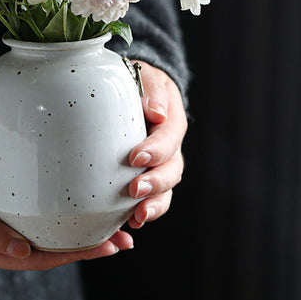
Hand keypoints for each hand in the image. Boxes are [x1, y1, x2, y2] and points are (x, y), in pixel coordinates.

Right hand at [0, 143, 132, 269]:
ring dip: (71, 225)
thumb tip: (21, 252)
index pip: (38, 258)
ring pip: (39, 228)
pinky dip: (48, 206)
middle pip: (46, 247)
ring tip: (102, 217)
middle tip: (121, 233)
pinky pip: (25, 208)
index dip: (75, 255)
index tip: (109, 247)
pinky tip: (65, 196)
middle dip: (84, 244)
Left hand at [127, 61, 186, 228]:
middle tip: (135, 190)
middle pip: (172, 170)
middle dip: (156, 183)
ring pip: (165, 190)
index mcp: (171, 121)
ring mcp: (160, 164)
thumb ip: (152, 92)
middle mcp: (169, 147)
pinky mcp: (147, 175)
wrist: (137, 93)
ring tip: (138, 217)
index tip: (135, 157)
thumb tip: (156, 112)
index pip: (169, 137)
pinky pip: (151, 197)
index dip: (156, 149)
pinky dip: (143, 211)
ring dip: (154, 204)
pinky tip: (128, 222)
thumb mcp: (146, 77)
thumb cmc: (139, 82)